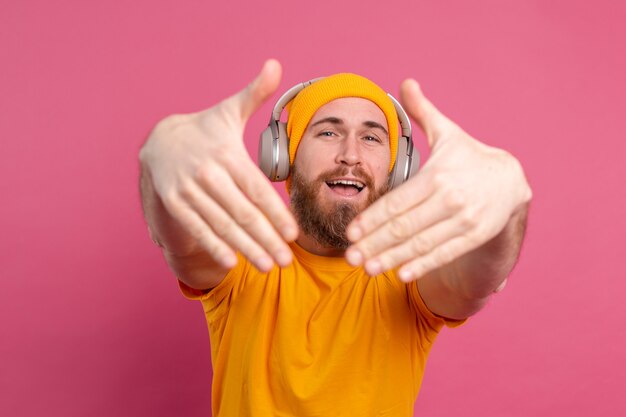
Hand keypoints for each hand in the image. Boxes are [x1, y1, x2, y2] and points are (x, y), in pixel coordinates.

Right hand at [139, 59, 297, 271]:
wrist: (158, 140)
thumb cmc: (204, 129)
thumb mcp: (228, 110)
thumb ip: (255, 93)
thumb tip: (276, 64)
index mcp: (226, 153)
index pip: (256, 188)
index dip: (275, 212)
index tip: (293, 232)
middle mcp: (207, 173)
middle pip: (242, 212)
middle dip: (265, 238)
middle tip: (286, 259)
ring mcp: (188, 189)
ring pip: (221, 224)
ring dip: (245, 247)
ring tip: (267, 264)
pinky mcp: (174, 202)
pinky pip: (197, 228)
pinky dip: (213, 245)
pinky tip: (231, 262)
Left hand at [345, 79, 531, 281]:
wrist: (512, 179)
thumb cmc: (469, 157)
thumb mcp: (448, 132)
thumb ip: (423, 112)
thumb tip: (405, 82)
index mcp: (438, 174)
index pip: (397, 202)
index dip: (372, 219)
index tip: (350, 231)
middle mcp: (450, 198)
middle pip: (404, 226)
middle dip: (374, 244)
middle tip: (350, 257)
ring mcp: (465, 220)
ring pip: (421, 244)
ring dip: (392, 259)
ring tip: (368, 268)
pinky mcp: (475, 236)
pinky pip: (444, 253)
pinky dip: (422, 265)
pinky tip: (400, 274)